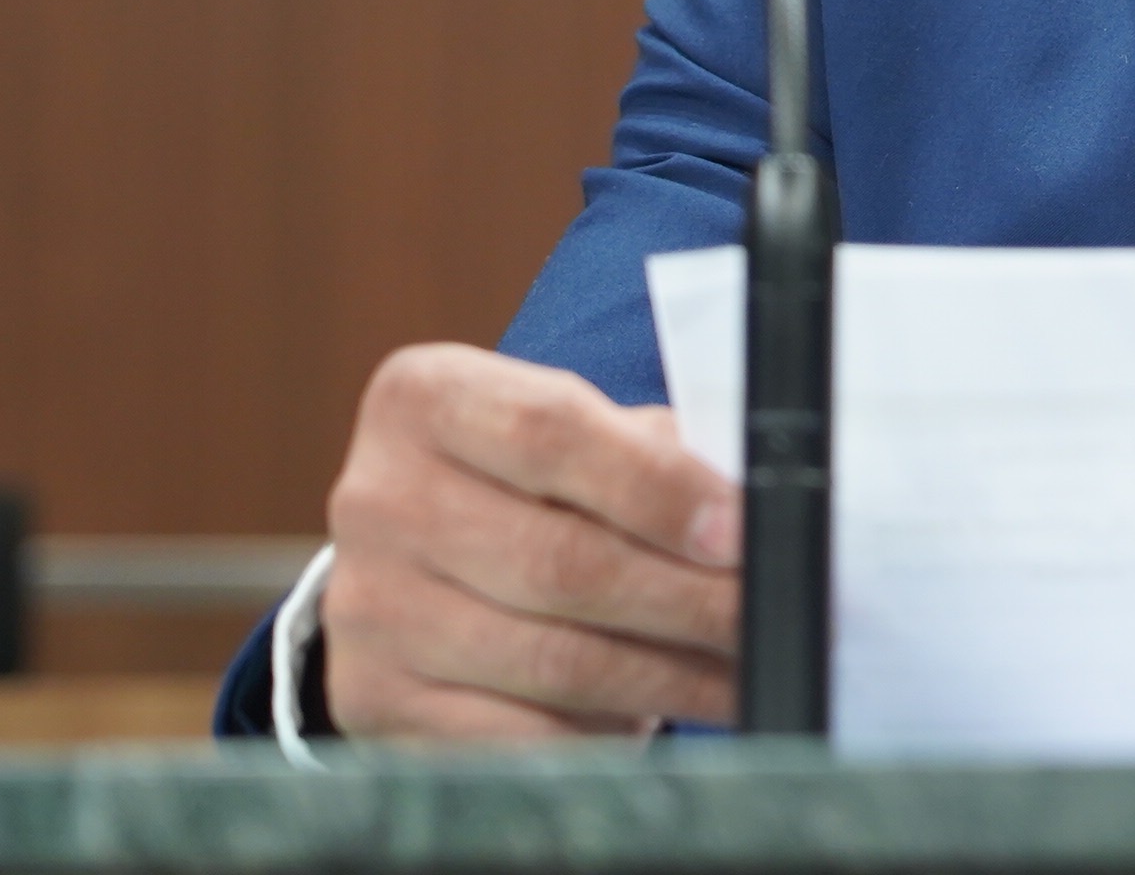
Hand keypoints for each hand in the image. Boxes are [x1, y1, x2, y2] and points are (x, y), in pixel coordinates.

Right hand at [319, 343, 742, 737]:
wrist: (420, 564)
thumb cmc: (533, 483)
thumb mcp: (579, 434)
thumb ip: (652, 452)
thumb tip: (752, 507)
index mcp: (426, 398)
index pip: (551, 433)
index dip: (658, 486)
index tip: (740, 532)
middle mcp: (379, 498)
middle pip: (559, 562)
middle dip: (687, 599)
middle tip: (766, 618)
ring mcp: (368, 609)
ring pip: (551, 660)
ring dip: (668, 677)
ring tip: (743, 674)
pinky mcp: (376, 701)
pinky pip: (516, 737)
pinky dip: (607, 736)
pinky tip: (667, 721)